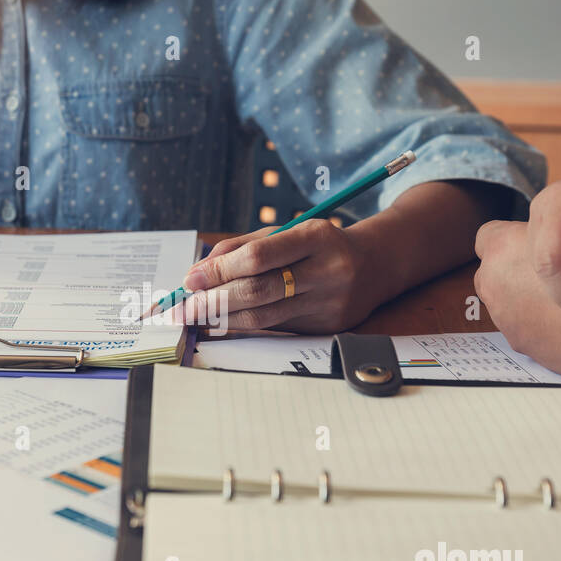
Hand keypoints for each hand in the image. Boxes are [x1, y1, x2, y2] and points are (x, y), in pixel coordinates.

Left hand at [177, 218, 385, 333]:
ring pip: (264, 317)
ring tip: (197, 317)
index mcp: (316, 237)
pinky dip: (245, 325)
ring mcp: (329, 303)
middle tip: (185, 307)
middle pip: (258, 291)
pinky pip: (276, 328)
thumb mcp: (286, 232)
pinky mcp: (327, 327)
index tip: (191, 279)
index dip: (219, 270)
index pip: (258, 257)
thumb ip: (241, 247)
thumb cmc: (318, 245)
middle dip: (213, 301)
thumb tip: (198, 273)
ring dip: (223, 319)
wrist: (375, 266)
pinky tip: (224, 322)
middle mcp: (327, 270)